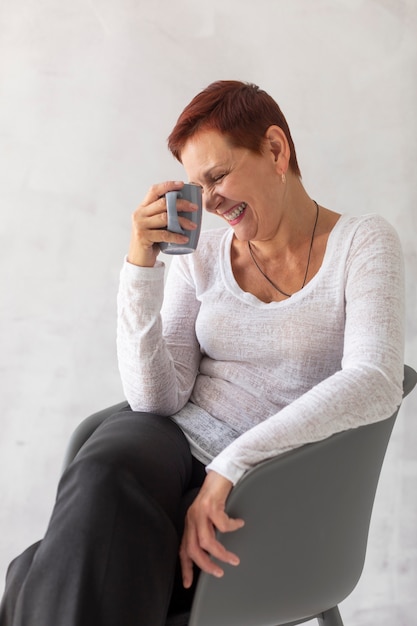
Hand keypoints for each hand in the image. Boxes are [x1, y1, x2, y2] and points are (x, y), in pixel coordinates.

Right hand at [128, 181, 198, 266]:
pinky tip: (185, 238)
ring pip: (165, 218)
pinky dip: (176, 236)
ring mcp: (140, 225)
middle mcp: (139, 214)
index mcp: (142, 208)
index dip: (168, 186)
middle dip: (181, 204)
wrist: (139, 260)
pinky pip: (164, 234)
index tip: (182, 184)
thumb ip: (164, 215)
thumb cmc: (151, 241)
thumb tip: (188, 206)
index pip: (154, 191)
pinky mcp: (143, 237)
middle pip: (163, 203)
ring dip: (182, 221)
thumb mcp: (155, 225)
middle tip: (195, 207)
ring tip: (194, 226)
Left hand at [180, 471, 244, 587]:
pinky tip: (239, 524)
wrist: (221, 472)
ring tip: (233, 558)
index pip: (183, 550)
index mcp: (190, 523)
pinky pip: (222, 524)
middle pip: (193, 549)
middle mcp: (192, 518)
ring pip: (206, 541)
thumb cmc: (217, 494)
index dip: (185, 568)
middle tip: (219, 573)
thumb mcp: (209, 516)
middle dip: (206, 565)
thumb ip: (208, 530)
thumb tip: (214, 552)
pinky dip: (232, 527)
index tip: (189, 583)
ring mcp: (200, 511)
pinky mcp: (210, 503)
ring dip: (221, 553)